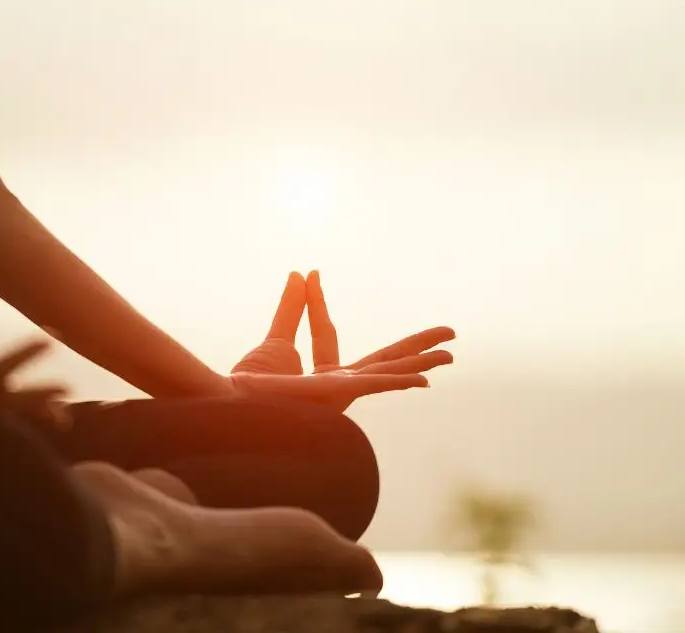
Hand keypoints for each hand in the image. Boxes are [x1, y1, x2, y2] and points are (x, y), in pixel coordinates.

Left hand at [231, 270, 455, 409]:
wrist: (233, 411)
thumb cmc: (245, 390)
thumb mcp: (274, 342)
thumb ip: (290, 310)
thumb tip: (299, 274)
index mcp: (315, 378)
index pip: (326, 335)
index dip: (316, 305)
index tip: (310, 274)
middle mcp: (334, 388)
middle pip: (384, 362)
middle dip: (415, 347)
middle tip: (448, 333)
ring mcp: (340, 394)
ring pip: (388, 375)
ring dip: (420, 364)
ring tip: (451, 354)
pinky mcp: (338, 396)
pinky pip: (374, 387)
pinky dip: (399, 382)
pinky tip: (424, 378)